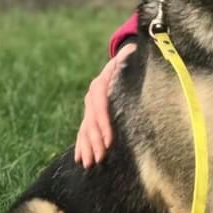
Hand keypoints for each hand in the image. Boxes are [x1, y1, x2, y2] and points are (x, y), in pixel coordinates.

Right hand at [74, 42, 136, 168]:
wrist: (116, 68)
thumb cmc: (126, 66)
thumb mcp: (125, 62)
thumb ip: (126, 59)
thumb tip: (132, 49)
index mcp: (99, 86)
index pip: (100, 109)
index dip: (104, 125)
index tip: (110, 141)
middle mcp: (91, 98)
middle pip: (91, 123)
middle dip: (96, 141)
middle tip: (101, 158)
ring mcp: (88, 108)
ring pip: (85, 130)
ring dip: (87, 147)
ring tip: (90, 163)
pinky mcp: (88, 116)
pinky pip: (81, 133)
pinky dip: (80, 146)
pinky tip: (80, 160)